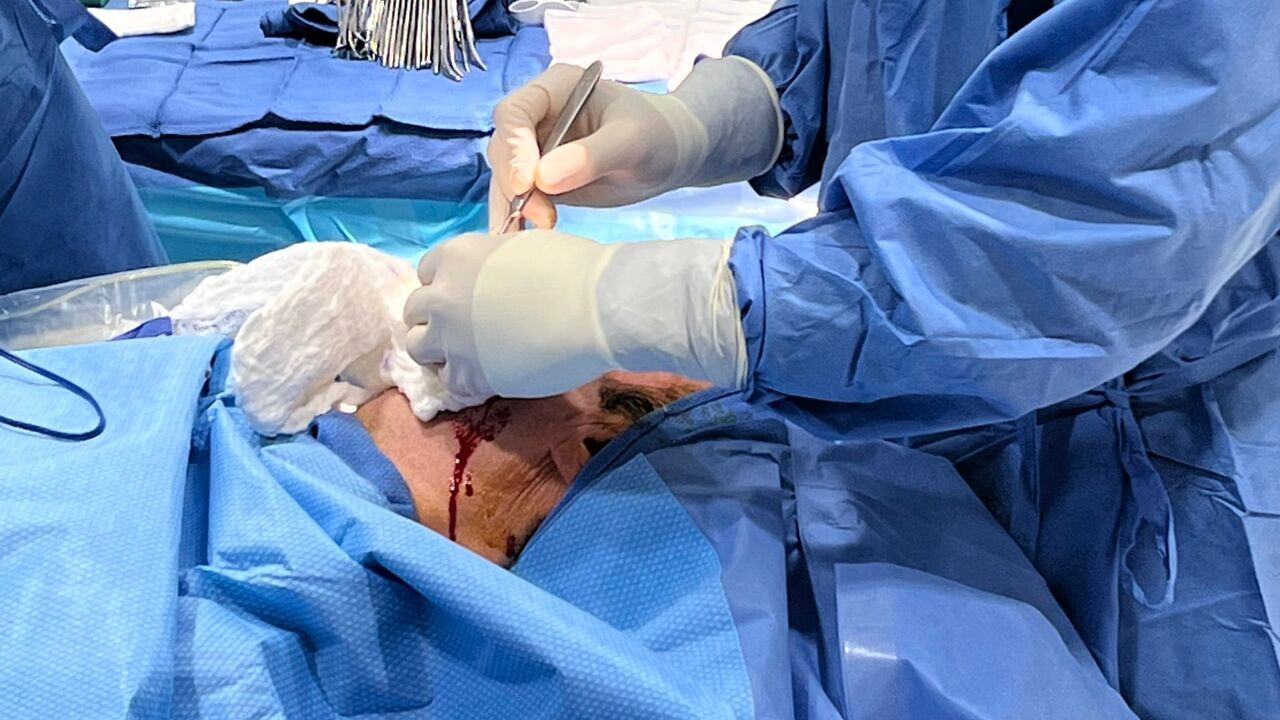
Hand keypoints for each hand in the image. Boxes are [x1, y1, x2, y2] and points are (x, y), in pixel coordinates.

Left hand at [403, 230, 746, 398]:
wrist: (597, 309)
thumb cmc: (572, 268)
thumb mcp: (519, 248)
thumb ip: (491, 266)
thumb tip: (493, 281)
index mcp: (455, 256)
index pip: (427, 272)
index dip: (447, 284)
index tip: (466, 295)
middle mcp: (442, 296)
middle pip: (415, 312)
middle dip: (436, 318)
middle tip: (463, 327)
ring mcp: (451, 340)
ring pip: (418, 349)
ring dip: (439, 351)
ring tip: (467, 355)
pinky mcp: (469, 377)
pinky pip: (449, 383)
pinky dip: (463, 380)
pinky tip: (487, 375)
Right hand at [486, 57, 784, 231]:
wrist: (671, 155)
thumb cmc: (657, 135)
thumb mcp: (632, 142)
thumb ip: (591, 156)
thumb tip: (543, 178)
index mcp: (556, 89)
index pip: (514, 112)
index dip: (513, 147)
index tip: (525, 183)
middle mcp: (538, 117)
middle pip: (503, 148)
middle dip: (514, 185)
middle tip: (543, 217)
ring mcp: (537, 149)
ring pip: (505, 178)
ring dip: (510, 208)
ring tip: (521, 238)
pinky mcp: (541, 180)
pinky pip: (519, 199)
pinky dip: (516, 220)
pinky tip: (518, 241)